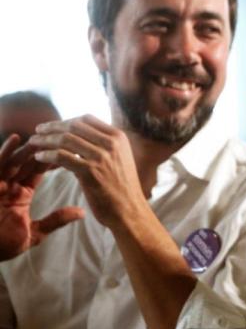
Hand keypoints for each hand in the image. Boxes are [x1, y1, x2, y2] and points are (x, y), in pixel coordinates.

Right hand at [0, 134, 83, 259]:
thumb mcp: (33, 233)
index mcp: (20, 195)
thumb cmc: (2, 245)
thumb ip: (55, 221)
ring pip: (15, 160)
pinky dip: (5, 151)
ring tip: (44, 134)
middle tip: (58, 135)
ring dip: (29, 147)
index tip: (68, 147)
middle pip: (28, 162)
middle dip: (43, 148)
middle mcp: (8, 185)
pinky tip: (16, 138)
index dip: (53, 159)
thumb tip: (81, 213)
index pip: (39, 172)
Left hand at [29, 116, 146, 230]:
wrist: (129, 210)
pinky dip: (47, 155)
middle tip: (38, 130)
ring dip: (45, 139)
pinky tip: (39, 157)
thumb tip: (80, 135)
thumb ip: (104, 144)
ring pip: (65, 139)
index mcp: (119, 137)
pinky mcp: (90, 172)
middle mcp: (111, 144)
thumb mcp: (119, 158)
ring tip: (33, 142)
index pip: (87, 119)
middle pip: (74, 126)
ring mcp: (102, 157)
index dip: (66, 120)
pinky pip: (62, 157)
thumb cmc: (121, 186)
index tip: (54, 126)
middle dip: (53, 126)